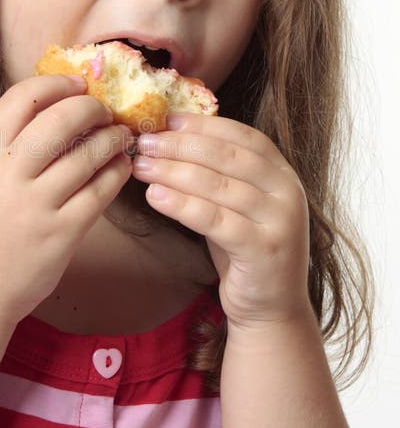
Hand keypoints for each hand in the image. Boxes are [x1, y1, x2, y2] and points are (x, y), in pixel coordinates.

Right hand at [0, 75, 132, 321]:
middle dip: (89, 107)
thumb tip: (56, 110)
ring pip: (86, 156)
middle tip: (104, 110)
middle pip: (58, 121)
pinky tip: (121, 166)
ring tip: (120, 135)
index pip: (18, 101)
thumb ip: (7, 148)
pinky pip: (99, 193)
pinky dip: (116, 172)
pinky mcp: (62, 234)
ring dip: (111, 138)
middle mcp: (9, 178)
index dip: (53, 84)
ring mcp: (37, 207)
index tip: (75, 84)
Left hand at [132, 114, 310, 327]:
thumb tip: (171, 138)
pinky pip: (216, 220)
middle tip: (144, 141)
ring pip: (218, 186)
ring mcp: (280, 221)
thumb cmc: (243, 251)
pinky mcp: (264, 249)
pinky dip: (182, 205)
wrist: (270, 309)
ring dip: (174, 172)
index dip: (204, 125)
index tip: (167, 118)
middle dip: (181, 146)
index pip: (243, 136)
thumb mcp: (236, 206)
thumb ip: (217, 174)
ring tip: (140, 165)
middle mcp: (288, 192)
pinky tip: (154, 196)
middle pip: (228, 156)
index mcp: (282, 174)